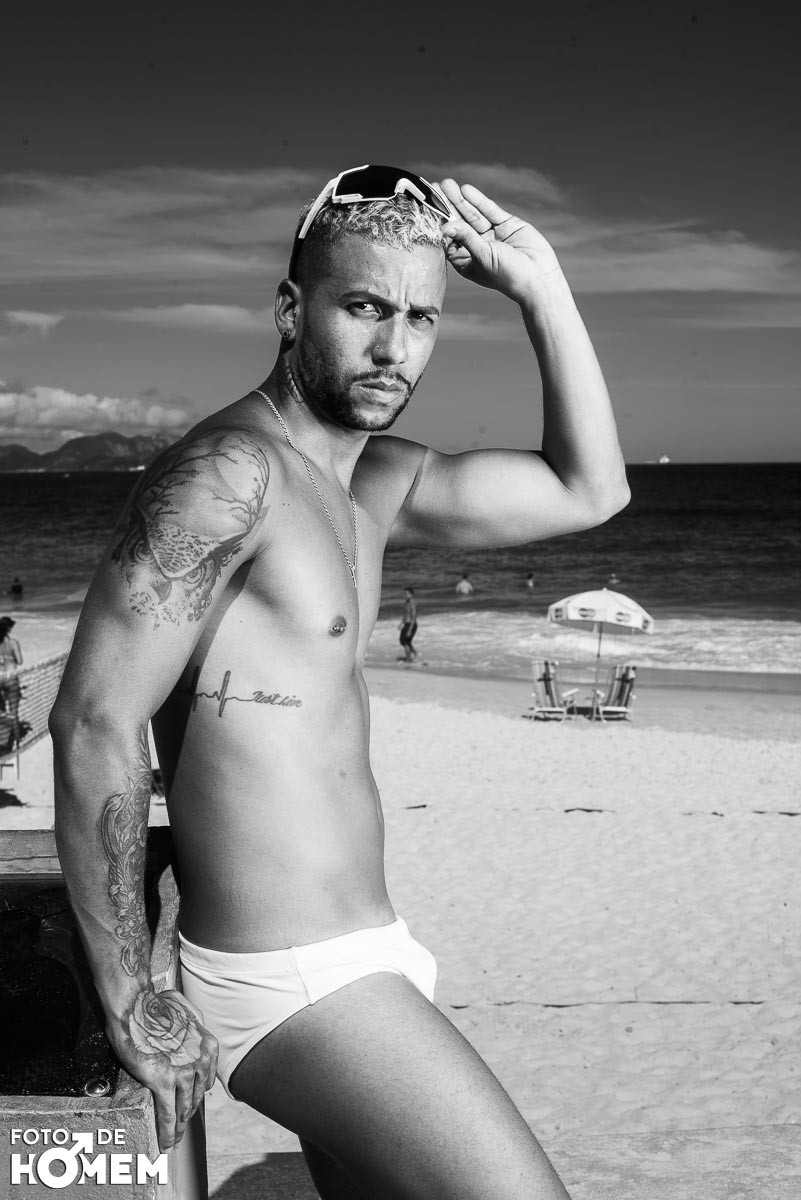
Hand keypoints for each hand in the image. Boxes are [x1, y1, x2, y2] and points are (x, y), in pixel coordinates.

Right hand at [109, 988, 217, 1151]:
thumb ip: (194, 1022)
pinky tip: (165, 1143)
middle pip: (196, 1095)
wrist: (135, 1006)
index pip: (206, 1078)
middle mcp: (200, 1060)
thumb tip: (195, 1026)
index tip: (189, 1101)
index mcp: (207, 1044)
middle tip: (180, 1125)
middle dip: (188, 1112)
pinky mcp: (163, 1082)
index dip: (196, 1092)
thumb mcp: (187, 1010)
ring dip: (178, 1127)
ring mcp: (183, 1072)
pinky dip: (167, 1132)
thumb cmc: (155, 1004)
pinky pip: (167, 1114)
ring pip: (183, 1109)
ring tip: (173, 1139)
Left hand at [437, 179, 561, 301]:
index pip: (449, 239)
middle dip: (448, 206)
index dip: (439, 223)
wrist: (540, 277)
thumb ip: (465, 238)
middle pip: (459, 223)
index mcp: (467, 261)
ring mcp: (492, 235)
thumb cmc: (508, 275)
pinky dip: (479, 201)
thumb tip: (444, 226)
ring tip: (448, 184)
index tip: (428, 208)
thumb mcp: (483, 256)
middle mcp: (478, 247)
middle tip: (435, 188)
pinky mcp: (507, 225)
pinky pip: (490, 211)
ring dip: (461, 200)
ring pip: (473, 215)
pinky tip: (467, 190)